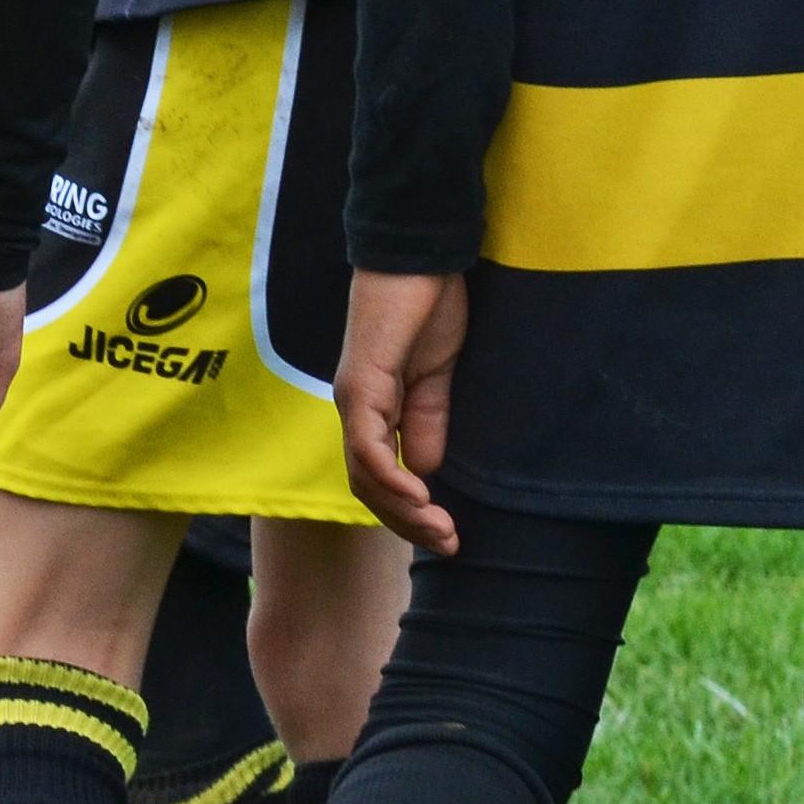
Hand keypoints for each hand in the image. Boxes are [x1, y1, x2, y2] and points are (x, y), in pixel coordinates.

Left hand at [334, 269, 468, 556]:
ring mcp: (354, 398)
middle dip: (407, 523)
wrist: (421, 258)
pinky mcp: (361, 383)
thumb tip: (426, 469)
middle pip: (368, 488)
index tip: (448, 535)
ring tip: (438, 529)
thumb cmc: (428, 308)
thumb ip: (430, 420)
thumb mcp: (438, 376)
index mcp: (374, 411)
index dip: (410, 513)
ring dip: (401, 510)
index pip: (380, 479)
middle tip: (448, 546)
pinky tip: (420, 494)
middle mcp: (356, 411)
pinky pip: (367, 442)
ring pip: (365, 474)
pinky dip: (390, 475)